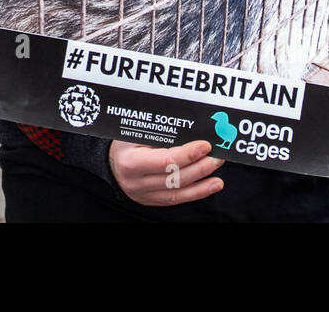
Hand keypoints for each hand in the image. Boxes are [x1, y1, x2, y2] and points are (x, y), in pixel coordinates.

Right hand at [108, 139, 223, 206]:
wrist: (110, 163)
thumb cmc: (124, 143)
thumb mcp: (135, 133)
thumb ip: (159, 133)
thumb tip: (190, 127)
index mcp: (131, 162)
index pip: (165, 161)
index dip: (188, 154)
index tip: (205, 145)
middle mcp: (138, 182)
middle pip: (175, 178)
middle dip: (200, 166)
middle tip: (217, 156)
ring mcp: (145, 195)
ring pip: (179, 191)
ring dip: (202, 181)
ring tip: (218, 170)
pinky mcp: (153, 201)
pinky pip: (178, 199)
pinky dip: (197, 192)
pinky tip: (212, 185)